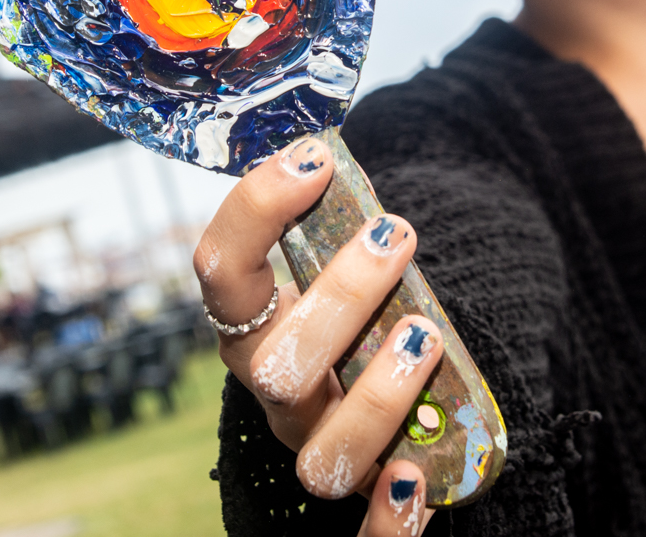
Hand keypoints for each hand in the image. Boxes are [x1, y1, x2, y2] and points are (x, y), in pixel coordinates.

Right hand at [195, 135, 441, 534]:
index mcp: (255, 325)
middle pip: (273, 366)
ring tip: (425, 336)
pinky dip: (390, 523)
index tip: (315, 160)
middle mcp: (274, 394)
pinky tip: (418, 479)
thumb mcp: (347, 263)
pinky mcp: (369, 493)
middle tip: (395, 235)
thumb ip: (344, 222)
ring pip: (320, 457)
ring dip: (376, 397)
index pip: (220, 271)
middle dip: (336, 296)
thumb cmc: (367, 306)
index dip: (255, 212)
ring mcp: (317, 448)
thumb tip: (341, 146)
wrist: (390, 386)